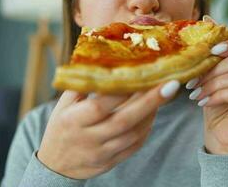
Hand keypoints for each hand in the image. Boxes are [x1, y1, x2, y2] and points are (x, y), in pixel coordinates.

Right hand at [37, 80, 179, 178]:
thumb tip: (103, 62)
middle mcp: (88, 138)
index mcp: (74, 120)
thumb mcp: (63, 105)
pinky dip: (146, 129)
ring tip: (163, 96)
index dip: (122, 91)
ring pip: (133, 135)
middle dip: (150, 102)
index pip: (100, 105)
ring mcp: (101, 153)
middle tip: (171, 85)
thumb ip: (82, 86)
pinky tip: (152, 114)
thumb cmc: (61, 128)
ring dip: (151, 114)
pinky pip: (134, 146)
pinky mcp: (111, 162)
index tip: (142, 74)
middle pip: (124, 121)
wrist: (56, 165)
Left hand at [186, 31, 227, 154]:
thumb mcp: (213, 77)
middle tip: (192, 84)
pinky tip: (206, 103)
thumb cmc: (217, 107)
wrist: (221, 138)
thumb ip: (215, 54)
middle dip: (211, 72)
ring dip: (212, 85)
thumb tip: (207, 19)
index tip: (210, 53)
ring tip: (197, 95)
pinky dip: (220, 95)